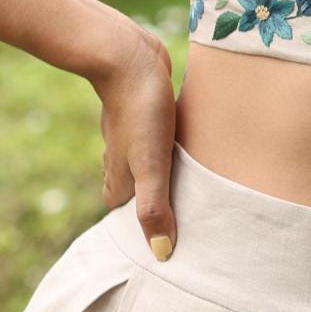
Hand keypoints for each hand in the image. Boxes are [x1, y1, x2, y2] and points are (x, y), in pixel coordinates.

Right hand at [87, 15, 177, 257]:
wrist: (128, 57)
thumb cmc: (141, 112)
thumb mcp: (150, 166)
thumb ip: (153, 209)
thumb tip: (160, 254)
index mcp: (119, 179)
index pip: (125, 216)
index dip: (143, 230)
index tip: (169, 241)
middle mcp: (120, 161)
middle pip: (135, 194)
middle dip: (155, 207)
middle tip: (185, 219)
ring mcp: (130, 137)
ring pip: (145, 167)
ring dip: (163, 179)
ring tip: (190, 190)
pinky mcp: (143, 115)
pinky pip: (154, 142)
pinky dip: (167, 151)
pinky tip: (185, 149)